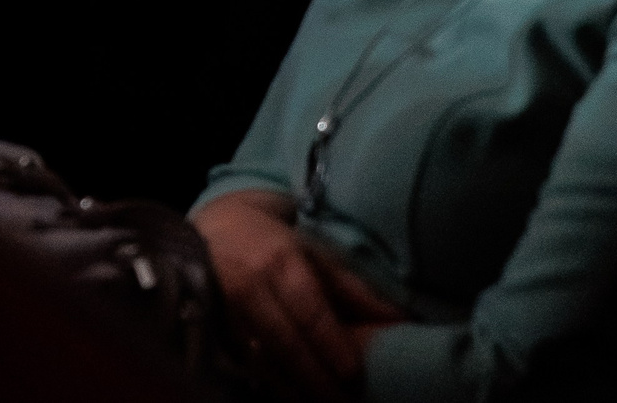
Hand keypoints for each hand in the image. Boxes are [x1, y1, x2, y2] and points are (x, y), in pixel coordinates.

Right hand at [193, 192, 392, 400]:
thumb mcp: (318, 257)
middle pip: (286, 344)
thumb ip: (356, 291)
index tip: (354, 375)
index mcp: (282, 264)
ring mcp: (227, 310)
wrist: (217, 231)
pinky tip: (292, 399)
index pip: (309, 312)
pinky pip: (244, 365)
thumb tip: (402, 320)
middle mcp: (251, 287)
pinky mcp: (214, 328)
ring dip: (293, 390)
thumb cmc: (277, 246)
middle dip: (316, 379)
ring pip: (262, 360)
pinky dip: (269, 386)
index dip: (331, 346)